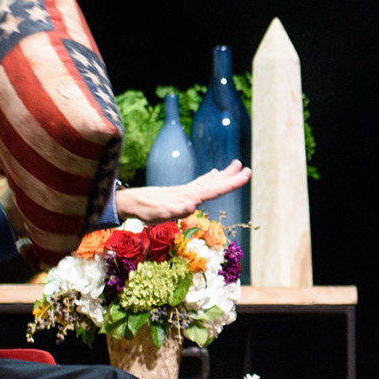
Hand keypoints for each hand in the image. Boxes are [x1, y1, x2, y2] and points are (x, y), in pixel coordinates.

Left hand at [114, 161, 250, 222]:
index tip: (247, 174)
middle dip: (231, 177)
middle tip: (247, 168)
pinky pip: (200, 183)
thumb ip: (176, 209)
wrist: (130, 202)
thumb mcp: (160, 213)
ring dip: (223, 175)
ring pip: (209, 181)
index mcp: (188, 195)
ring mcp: (185, 190)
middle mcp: (189, 190)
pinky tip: (213, 175)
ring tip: (235, 165)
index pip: (214, 189)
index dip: (231, 182)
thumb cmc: (145, 210)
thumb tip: (192, 204)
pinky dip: (210, 178)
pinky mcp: (180, 192)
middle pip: (214, 183)